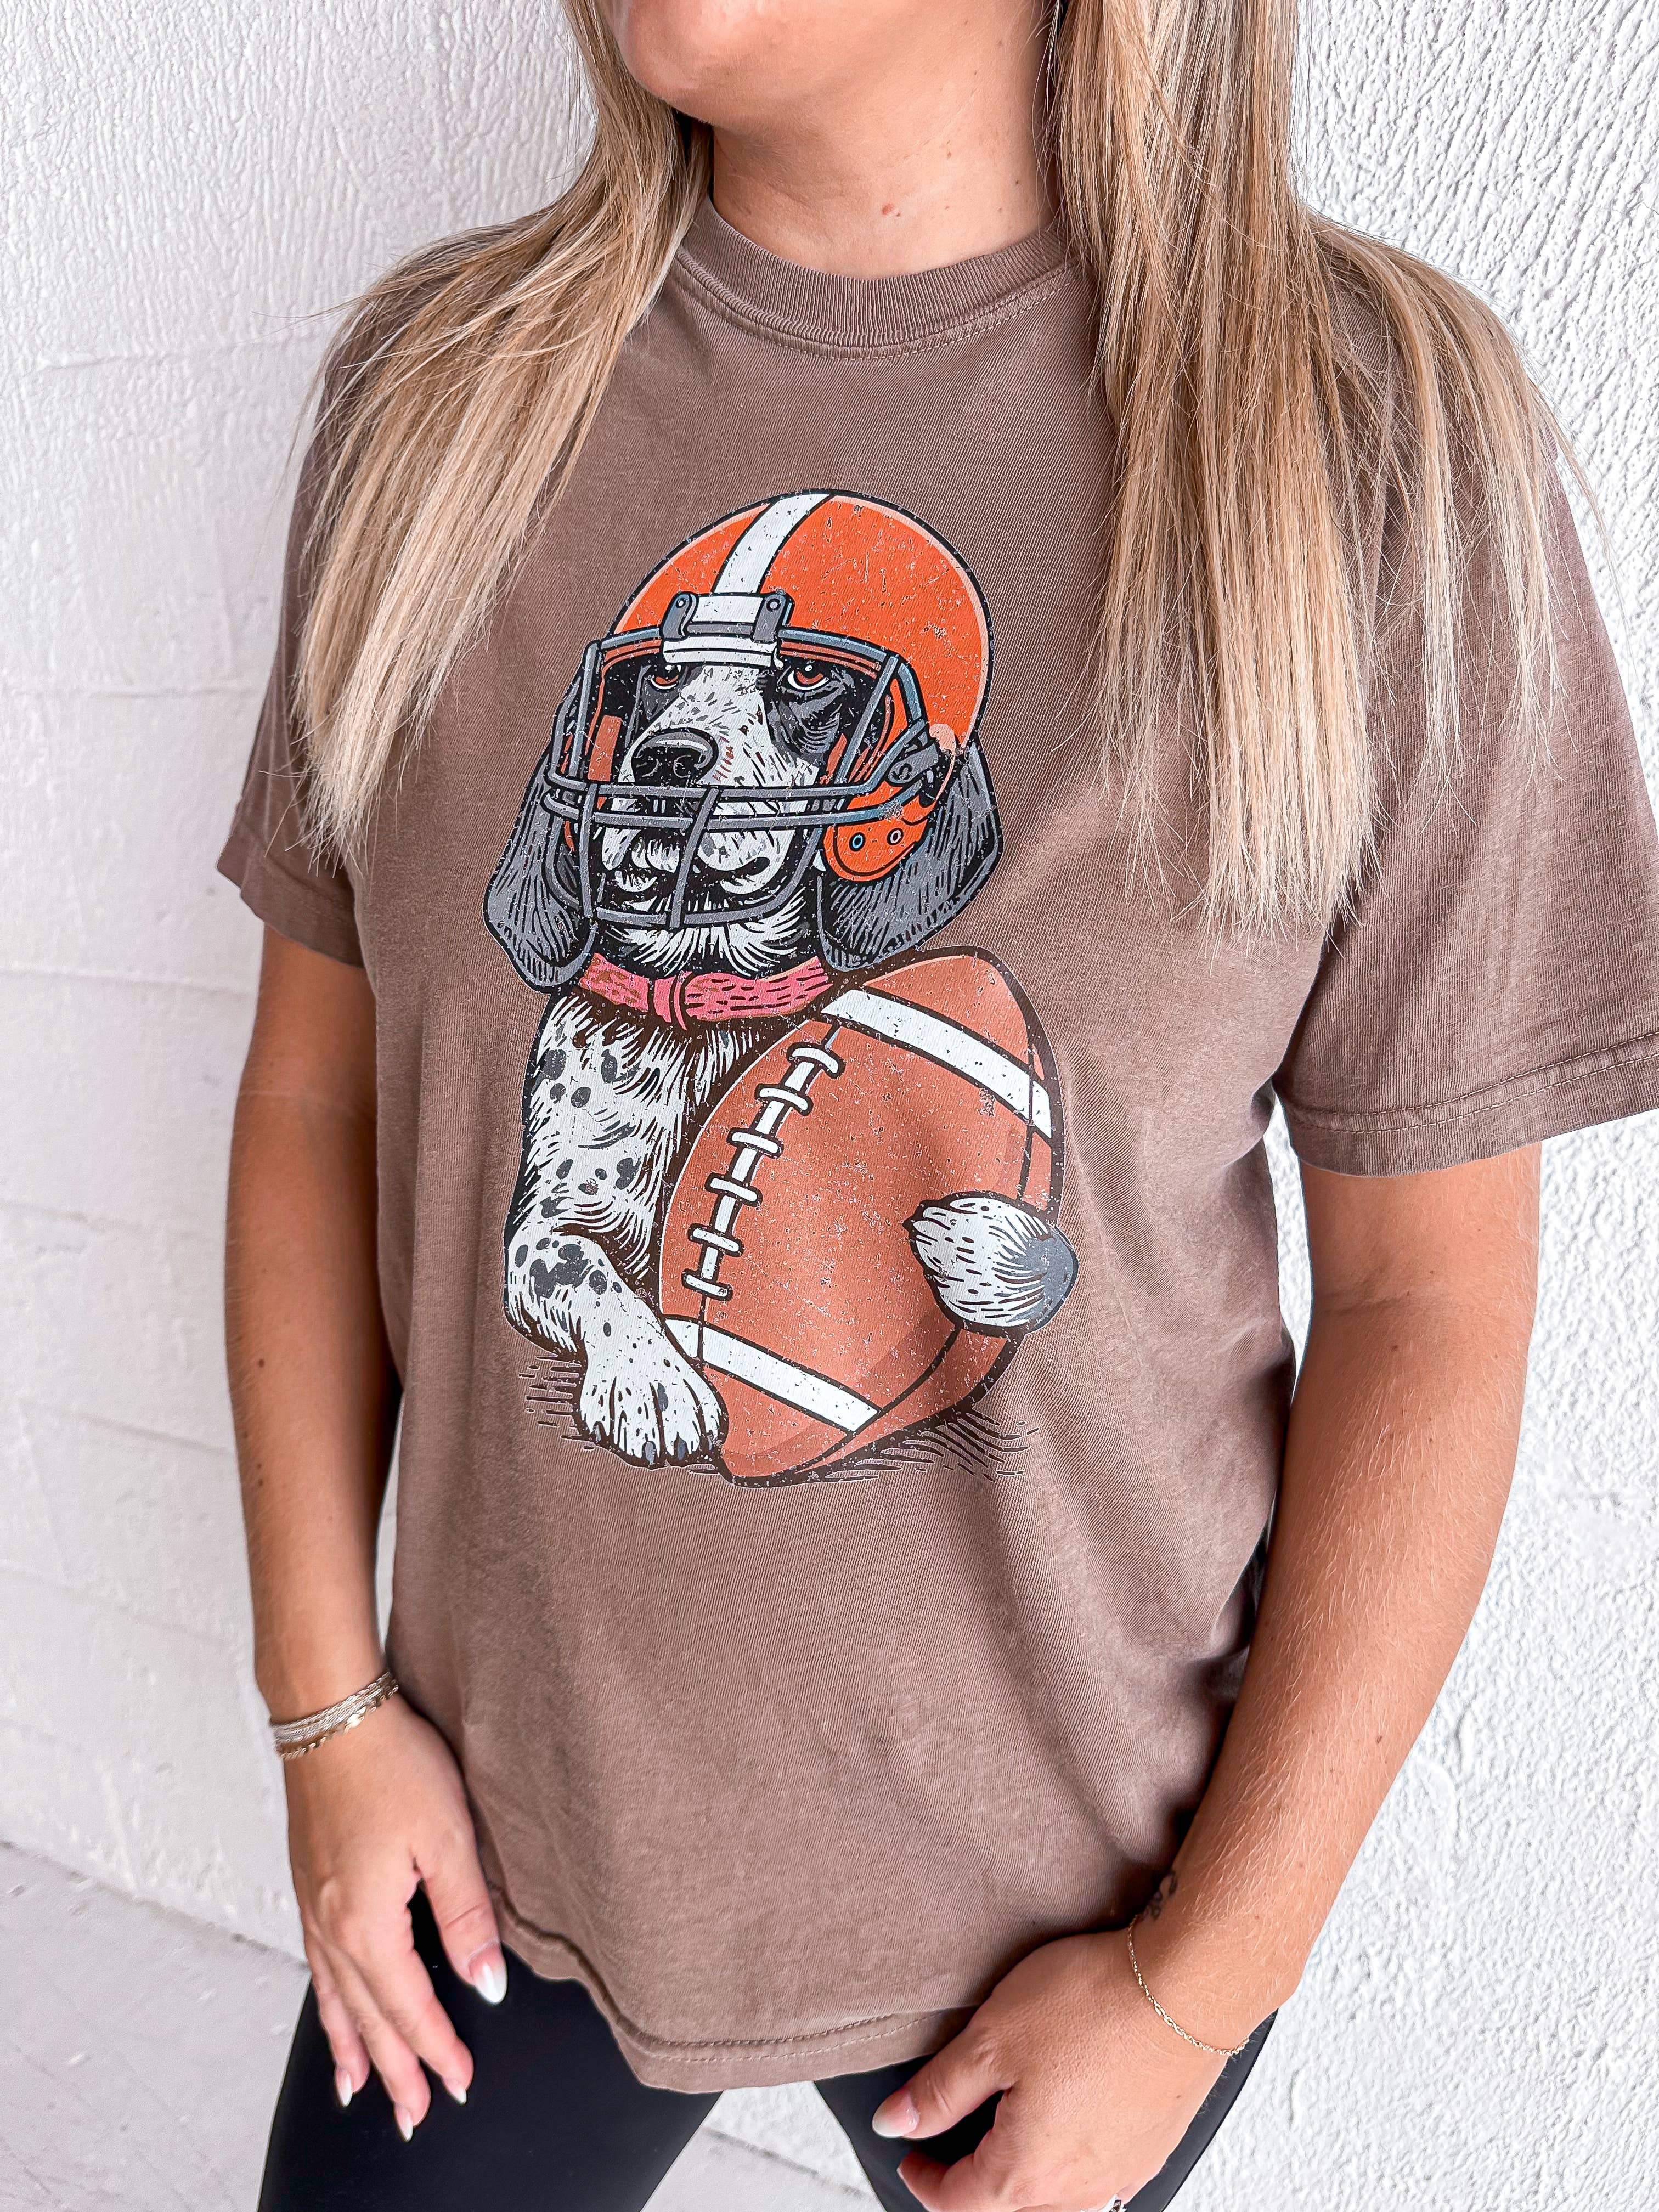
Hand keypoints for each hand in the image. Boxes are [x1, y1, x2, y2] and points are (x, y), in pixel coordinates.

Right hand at [284, 1693, 507, 2136]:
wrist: (331, 1712)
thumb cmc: (392, 1763)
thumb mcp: (448, 1835)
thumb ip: (467, 1915)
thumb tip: (486, 1984)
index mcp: (368, 1922)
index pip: (409, 2006)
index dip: (437, 2048)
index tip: (460, 2085)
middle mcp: (332, 1925)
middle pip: (367, 2016)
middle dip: (394, 2069)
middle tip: (416, 2114)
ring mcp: (314, 1906)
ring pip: (336, 1997)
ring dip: (353, 2046)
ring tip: (361, 2090)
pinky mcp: (309, 1884)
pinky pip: (317, 1966)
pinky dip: (327, 2003)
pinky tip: (333, 2011)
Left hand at [871, 1928, 1236, 2210]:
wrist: (1189, 1987)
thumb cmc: (1094, 2006)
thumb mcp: (991, 2038)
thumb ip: (938, 2090)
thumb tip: (896, 2122)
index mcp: (1027, 2175)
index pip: (957, 2202)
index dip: (923, 2177)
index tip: (910, 2153)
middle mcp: (1077, 2189)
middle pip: (1007, 2204)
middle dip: (972, 2180)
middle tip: (950, 2142)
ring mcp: (1121, 2171)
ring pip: (1053, 2191)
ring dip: (1022, 2166)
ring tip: (1005, 2118)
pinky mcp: (1151, 2145)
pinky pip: (1096, 2167)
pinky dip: (1066, 2149)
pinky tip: (1066, 2108)